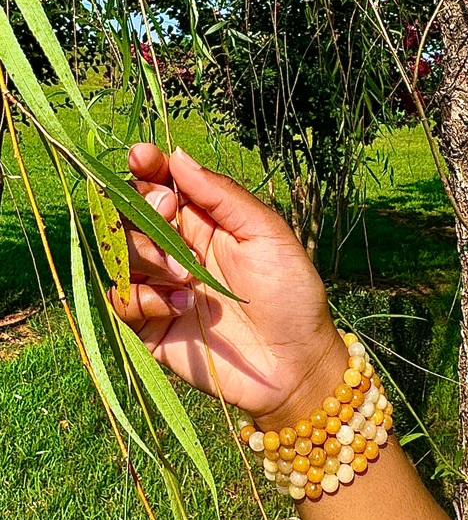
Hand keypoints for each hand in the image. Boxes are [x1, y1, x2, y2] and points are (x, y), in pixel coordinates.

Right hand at [112, 144, 346, 428]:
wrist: (294, 363)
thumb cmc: (291, 294)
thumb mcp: (266, 234)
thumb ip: (222, 195)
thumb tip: (178, 155)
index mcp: (204, 223)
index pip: (162, 185)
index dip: (147, 168)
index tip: (142, 157)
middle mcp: (176, 251)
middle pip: (130, 215)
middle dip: (142, 209)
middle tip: (167, 213)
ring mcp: (161, 288)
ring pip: (120, 255)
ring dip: (146, 256)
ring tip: (185, 275)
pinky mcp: (151, 326)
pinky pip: (122, 301)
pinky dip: (144, 298)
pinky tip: (181, 307)